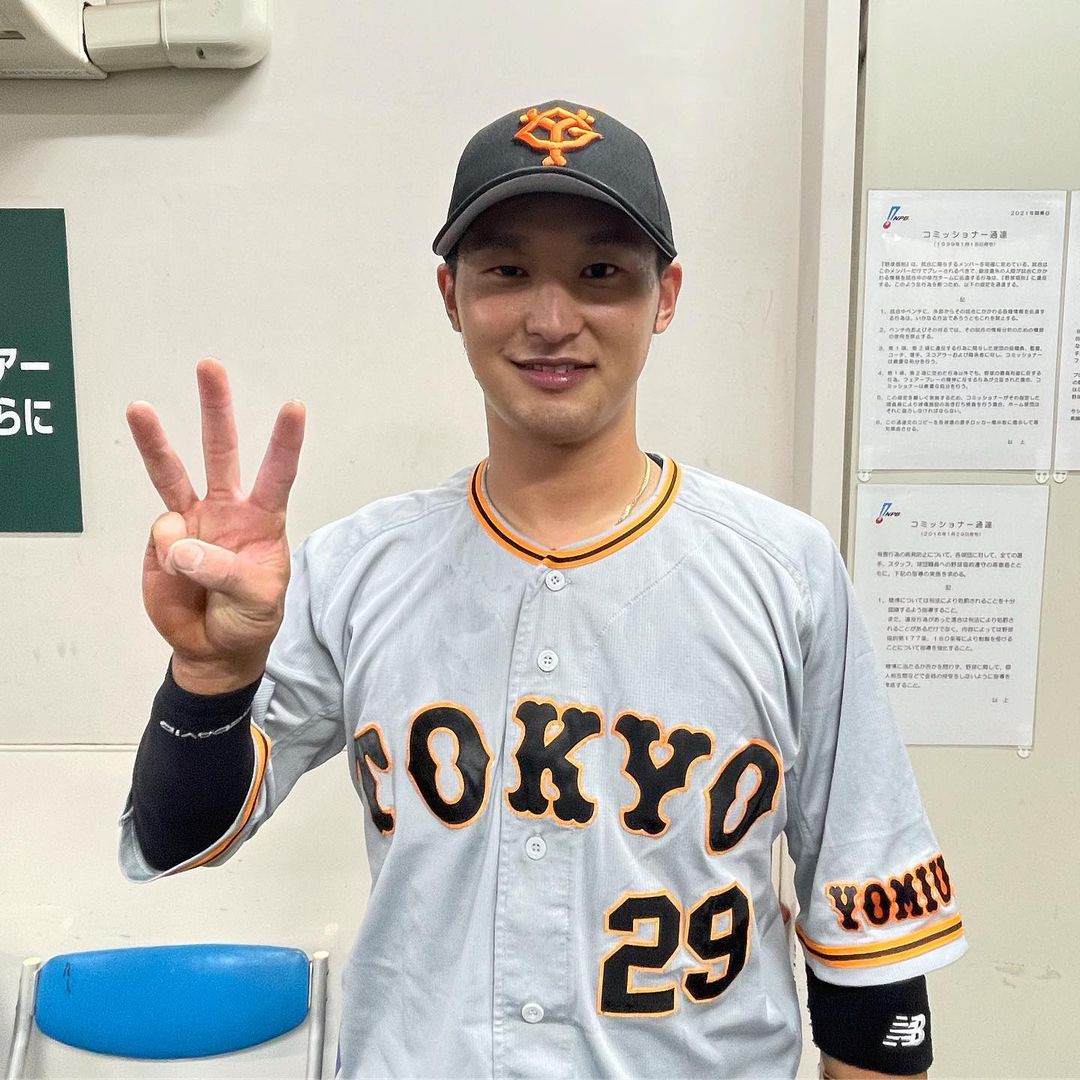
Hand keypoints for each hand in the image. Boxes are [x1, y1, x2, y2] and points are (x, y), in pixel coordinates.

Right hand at [128, 358, 305, 693]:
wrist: (215, 648)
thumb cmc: (250, 618)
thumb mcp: (257, 600)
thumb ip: (224, 571)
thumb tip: (179, 542)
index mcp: (263, 518)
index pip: (277, 473)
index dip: (284, 441)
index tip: (294, 406)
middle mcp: (227, 509)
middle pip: (221, 450)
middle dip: (215, 408)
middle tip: (210, 366)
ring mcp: (192, 521)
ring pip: (173, 472)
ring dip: (155, 440)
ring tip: (140, 408)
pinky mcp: (163, 541)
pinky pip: (161, 534)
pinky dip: (168, 554)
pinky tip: (180, 575)